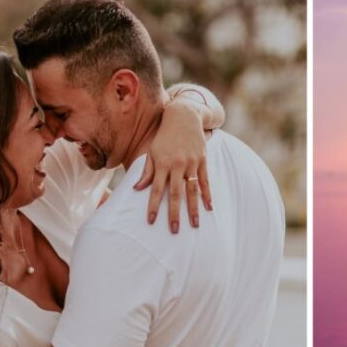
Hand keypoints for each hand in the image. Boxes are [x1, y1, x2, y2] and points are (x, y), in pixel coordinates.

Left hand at [135, 102, 211, 233]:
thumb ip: (147, 171)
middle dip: (174, 213)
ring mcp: (191, 163)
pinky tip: (209, 207)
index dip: (153, 206)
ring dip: (193, 209)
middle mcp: (177, 164)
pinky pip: (205, 181)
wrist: (183, 116)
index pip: (156, 189)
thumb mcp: (152, 151)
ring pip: (192, 190)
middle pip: (175, 193)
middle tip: (174, 231)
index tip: (151, 221)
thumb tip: (137, 189)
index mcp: (162, 163)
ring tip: (195, 225)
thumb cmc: (164, 136)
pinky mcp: (202, 160)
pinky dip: (207, 194)